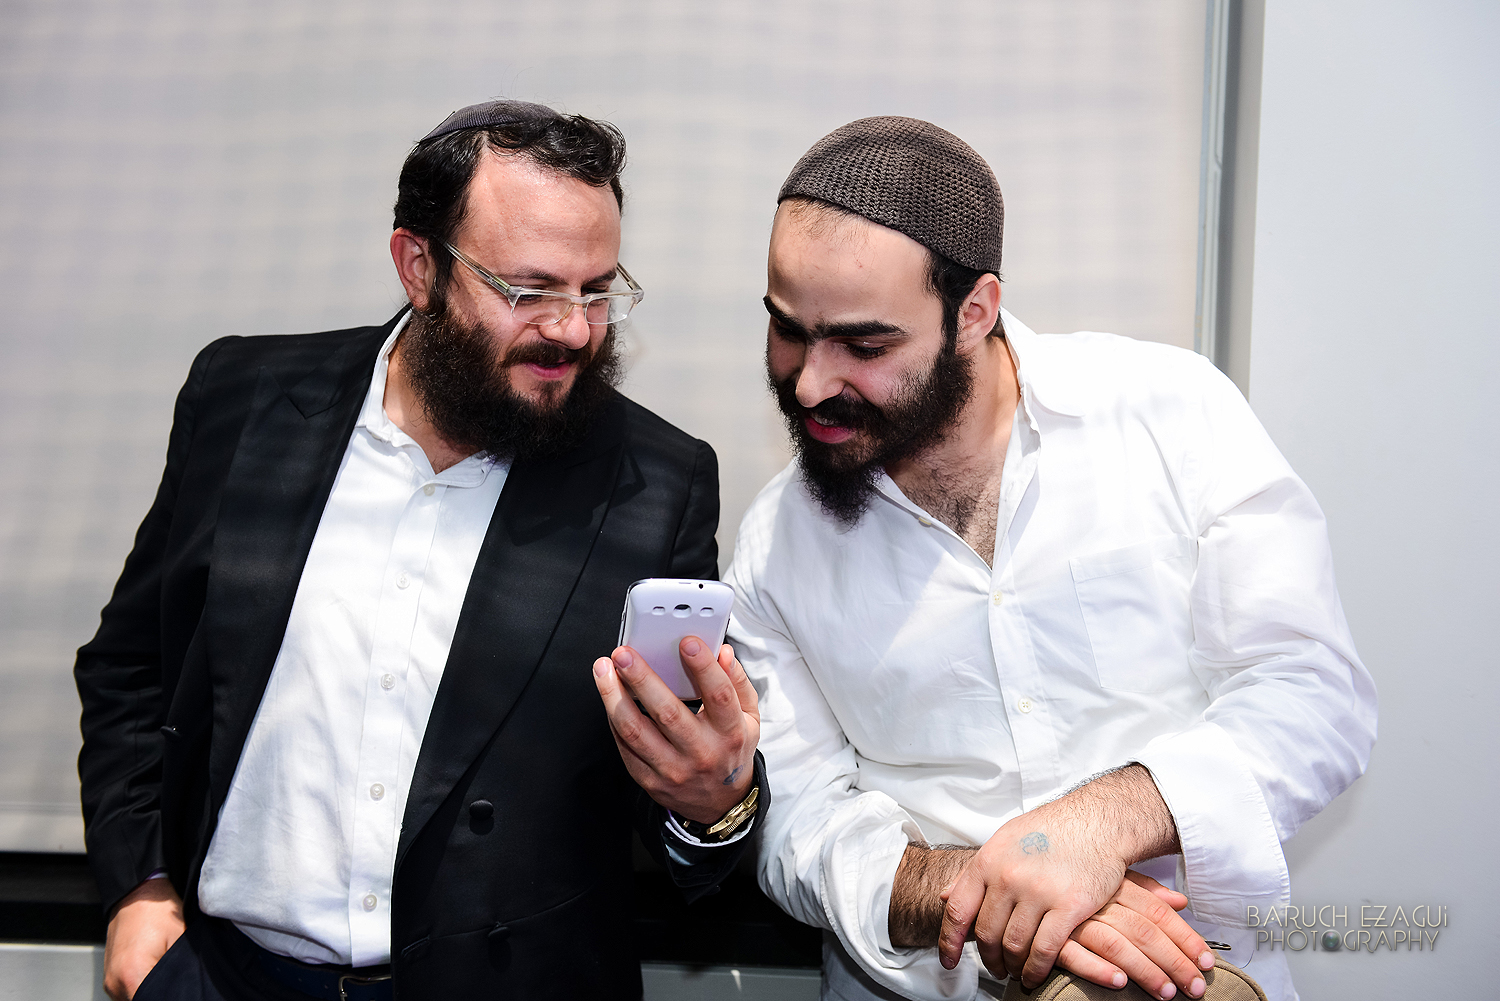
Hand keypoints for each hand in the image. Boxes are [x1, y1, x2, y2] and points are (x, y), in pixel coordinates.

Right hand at [103, 877, 183, 1000]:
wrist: (137, 894)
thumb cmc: (158, 912)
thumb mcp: (180, 941)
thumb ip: (182, 971)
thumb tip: (188, 987)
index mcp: (132, 975)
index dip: (169, 995)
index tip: (179, 989)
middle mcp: (115, 983)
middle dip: (161, 994)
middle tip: (176, 980)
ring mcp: (110, 982)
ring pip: (134, 1000)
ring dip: (150, 992)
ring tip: (166, 975)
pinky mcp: (110, 978)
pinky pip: (128, 993)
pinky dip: (142, 987)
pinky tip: (155, 972)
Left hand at [593, 637, 759, 821]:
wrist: (720, 803)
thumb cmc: (731, 749)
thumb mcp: (748, 718)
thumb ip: (737, 682)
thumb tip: (722, 652)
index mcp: (730, 733)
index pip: (719, 696)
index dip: (703, 668)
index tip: (686, 641)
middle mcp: (702, 752)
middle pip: (668, 713)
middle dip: (642, 679)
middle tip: (624, 654)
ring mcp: (673, 769)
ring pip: (636, 731)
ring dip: (614, 696)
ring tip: (603, 669)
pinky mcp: (649, 780)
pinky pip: (625, 746)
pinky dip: (613, 717)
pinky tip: (608, 695)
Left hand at [938, 766, 1182, 993]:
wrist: (1097, 820)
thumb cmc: (1050, 830)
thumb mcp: (1004, 841)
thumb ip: (974, 871)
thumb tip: (944, 895)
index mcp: (988, 861)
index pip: (958, 910)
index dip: (949, 941)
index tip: (949, 961)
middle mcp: (1008, 877)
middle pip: (986, 933)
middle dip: (989, 958)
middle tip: (996, 968)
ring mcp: (1038, 892)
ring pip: (1014, 945)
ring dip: (1012, 966)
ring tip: (1015, 972)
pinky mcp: (1069, 906)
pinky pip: (1045, 950)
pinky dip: (1036, 970)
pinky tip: (1034, 976)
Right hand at [1049, 872, 1214, 999]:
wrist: (1017, 865)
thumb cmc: (1067, 872)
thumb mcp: (1108, 876)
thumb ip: (1143, 888)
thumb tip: (1180, 901)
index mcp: (1112, 885)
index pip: (1157, 912)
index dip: (1185, 938)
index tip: (1206, 962)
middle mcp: (1095, 899)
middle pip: (1143, 931)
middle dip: (1174, 961)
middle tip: (1195, 988)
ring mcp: (1071, 917)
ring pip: (1115, 945)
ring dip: (1144, 970)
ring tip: (1166, 993)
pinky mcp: (1047, 935)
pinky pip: (1073, 954)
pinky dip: (1098, 969)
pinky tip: (1119, 983)